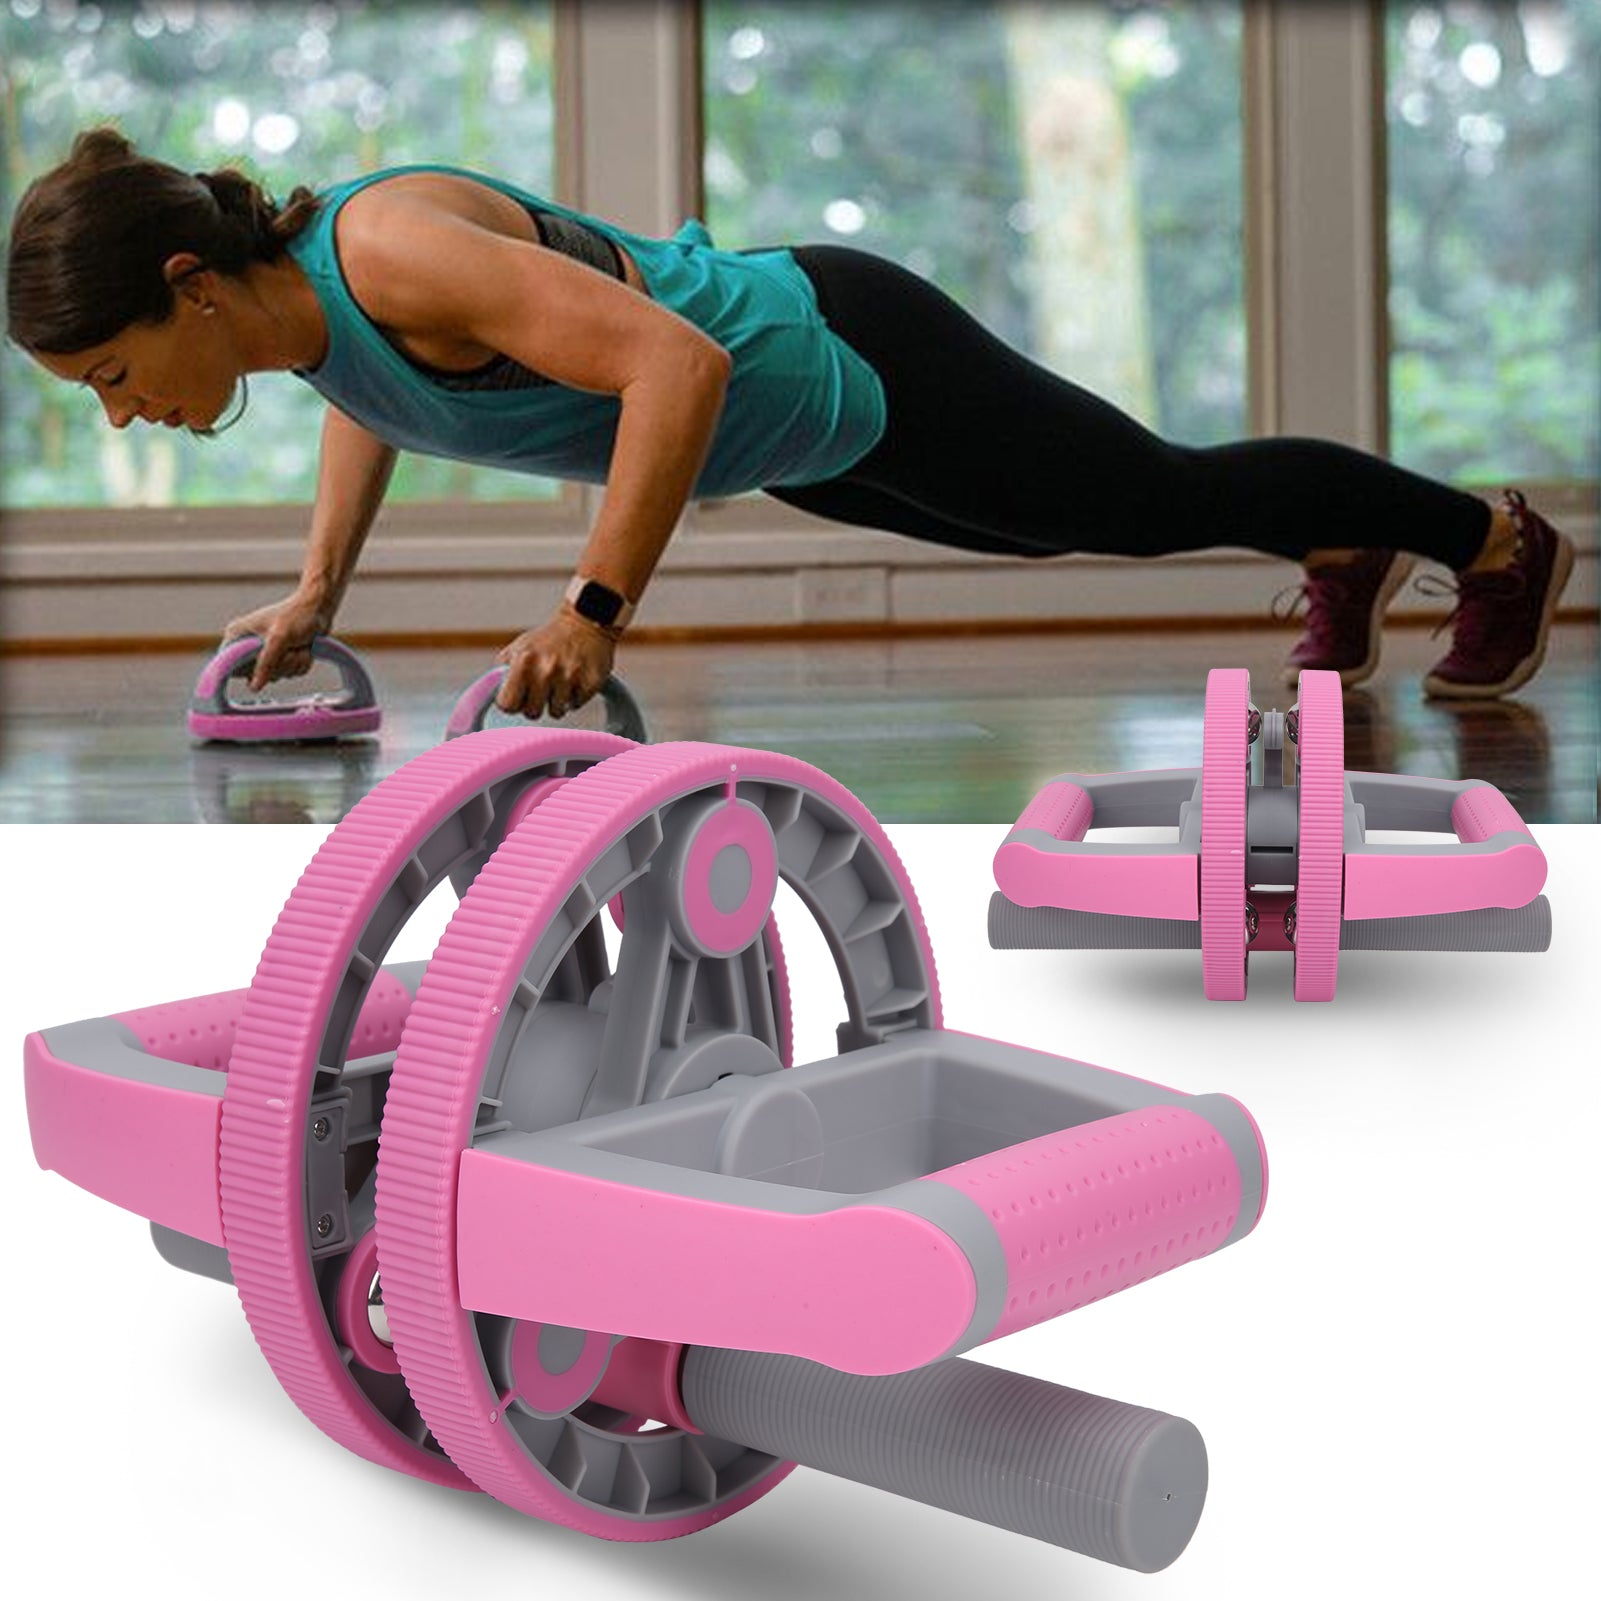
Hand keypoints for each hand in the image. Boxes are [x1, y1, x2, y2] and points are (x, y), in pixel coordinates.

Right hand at [222, 588, 331, 690]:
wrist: (319, 608)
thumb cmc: (297, 616)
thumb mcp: (279, 638)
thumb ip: (266, 663)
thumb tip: (253, 687)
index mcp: (238, 635)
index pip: (228, 664)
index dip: (243, 670)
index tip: (264, 665)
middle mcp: (248, 646)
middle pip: (254, 675)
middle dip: (278, 665)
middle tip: (288, 648)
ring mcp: (266, 654)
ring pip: (276, 676)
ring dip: (293, 664)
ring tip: (298, 645)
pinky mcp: (282, 658)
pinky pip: (290, 674)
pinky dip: (301, 664)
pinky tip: (304, 649)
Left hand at [496, 610, 616, 718]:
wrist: (585, 622)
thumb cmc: (549, 638)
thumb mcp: (519, 648)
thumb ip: (503, 671)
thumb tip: (490, 694)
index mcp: (524, 661)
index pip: (507, 704)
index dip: (512, 703)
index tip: (517, 698)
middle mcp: (546, 670)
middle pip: (532, 713)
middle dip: (535, 704)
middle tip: (542, 689)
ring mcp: (570, 677)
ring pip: (556, 712)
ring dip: (557, 702)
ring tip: (560, 683)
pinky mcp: (591, 683)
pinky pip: (576, 705)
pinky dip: (575, 697)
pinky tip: (575, 680)